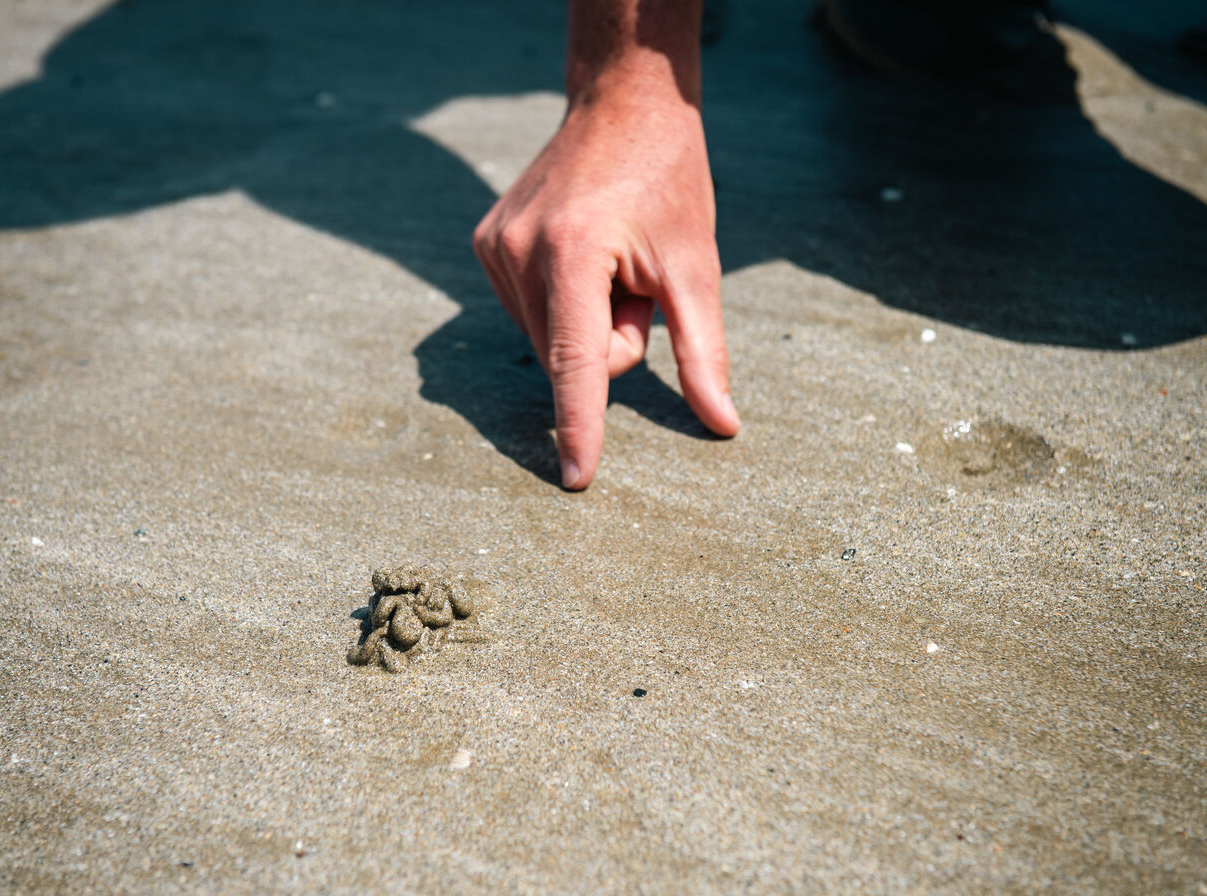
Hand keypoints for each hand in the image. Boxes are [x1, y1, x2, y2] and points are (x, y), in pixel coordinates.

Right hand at [472, 78, 739, 488]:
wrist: (621, 103)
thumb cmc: (668, 179)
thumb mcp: (697, 265)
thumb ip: (703, 352)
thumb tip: (722, 425)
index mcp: (574, 252)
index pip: (577, 362)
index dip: (580, 425)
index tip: (576, 480)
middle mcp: (519, 251)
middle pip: (570, 357)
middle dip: (611, 338)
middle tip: (637, 280)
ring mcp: (493, 248)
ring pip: (548, 342)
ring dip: (586, 320)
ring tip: (610, 261)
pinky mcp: (484, 246)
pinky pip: (530, 315)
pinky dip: (562, 303)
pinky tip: (582, 254)